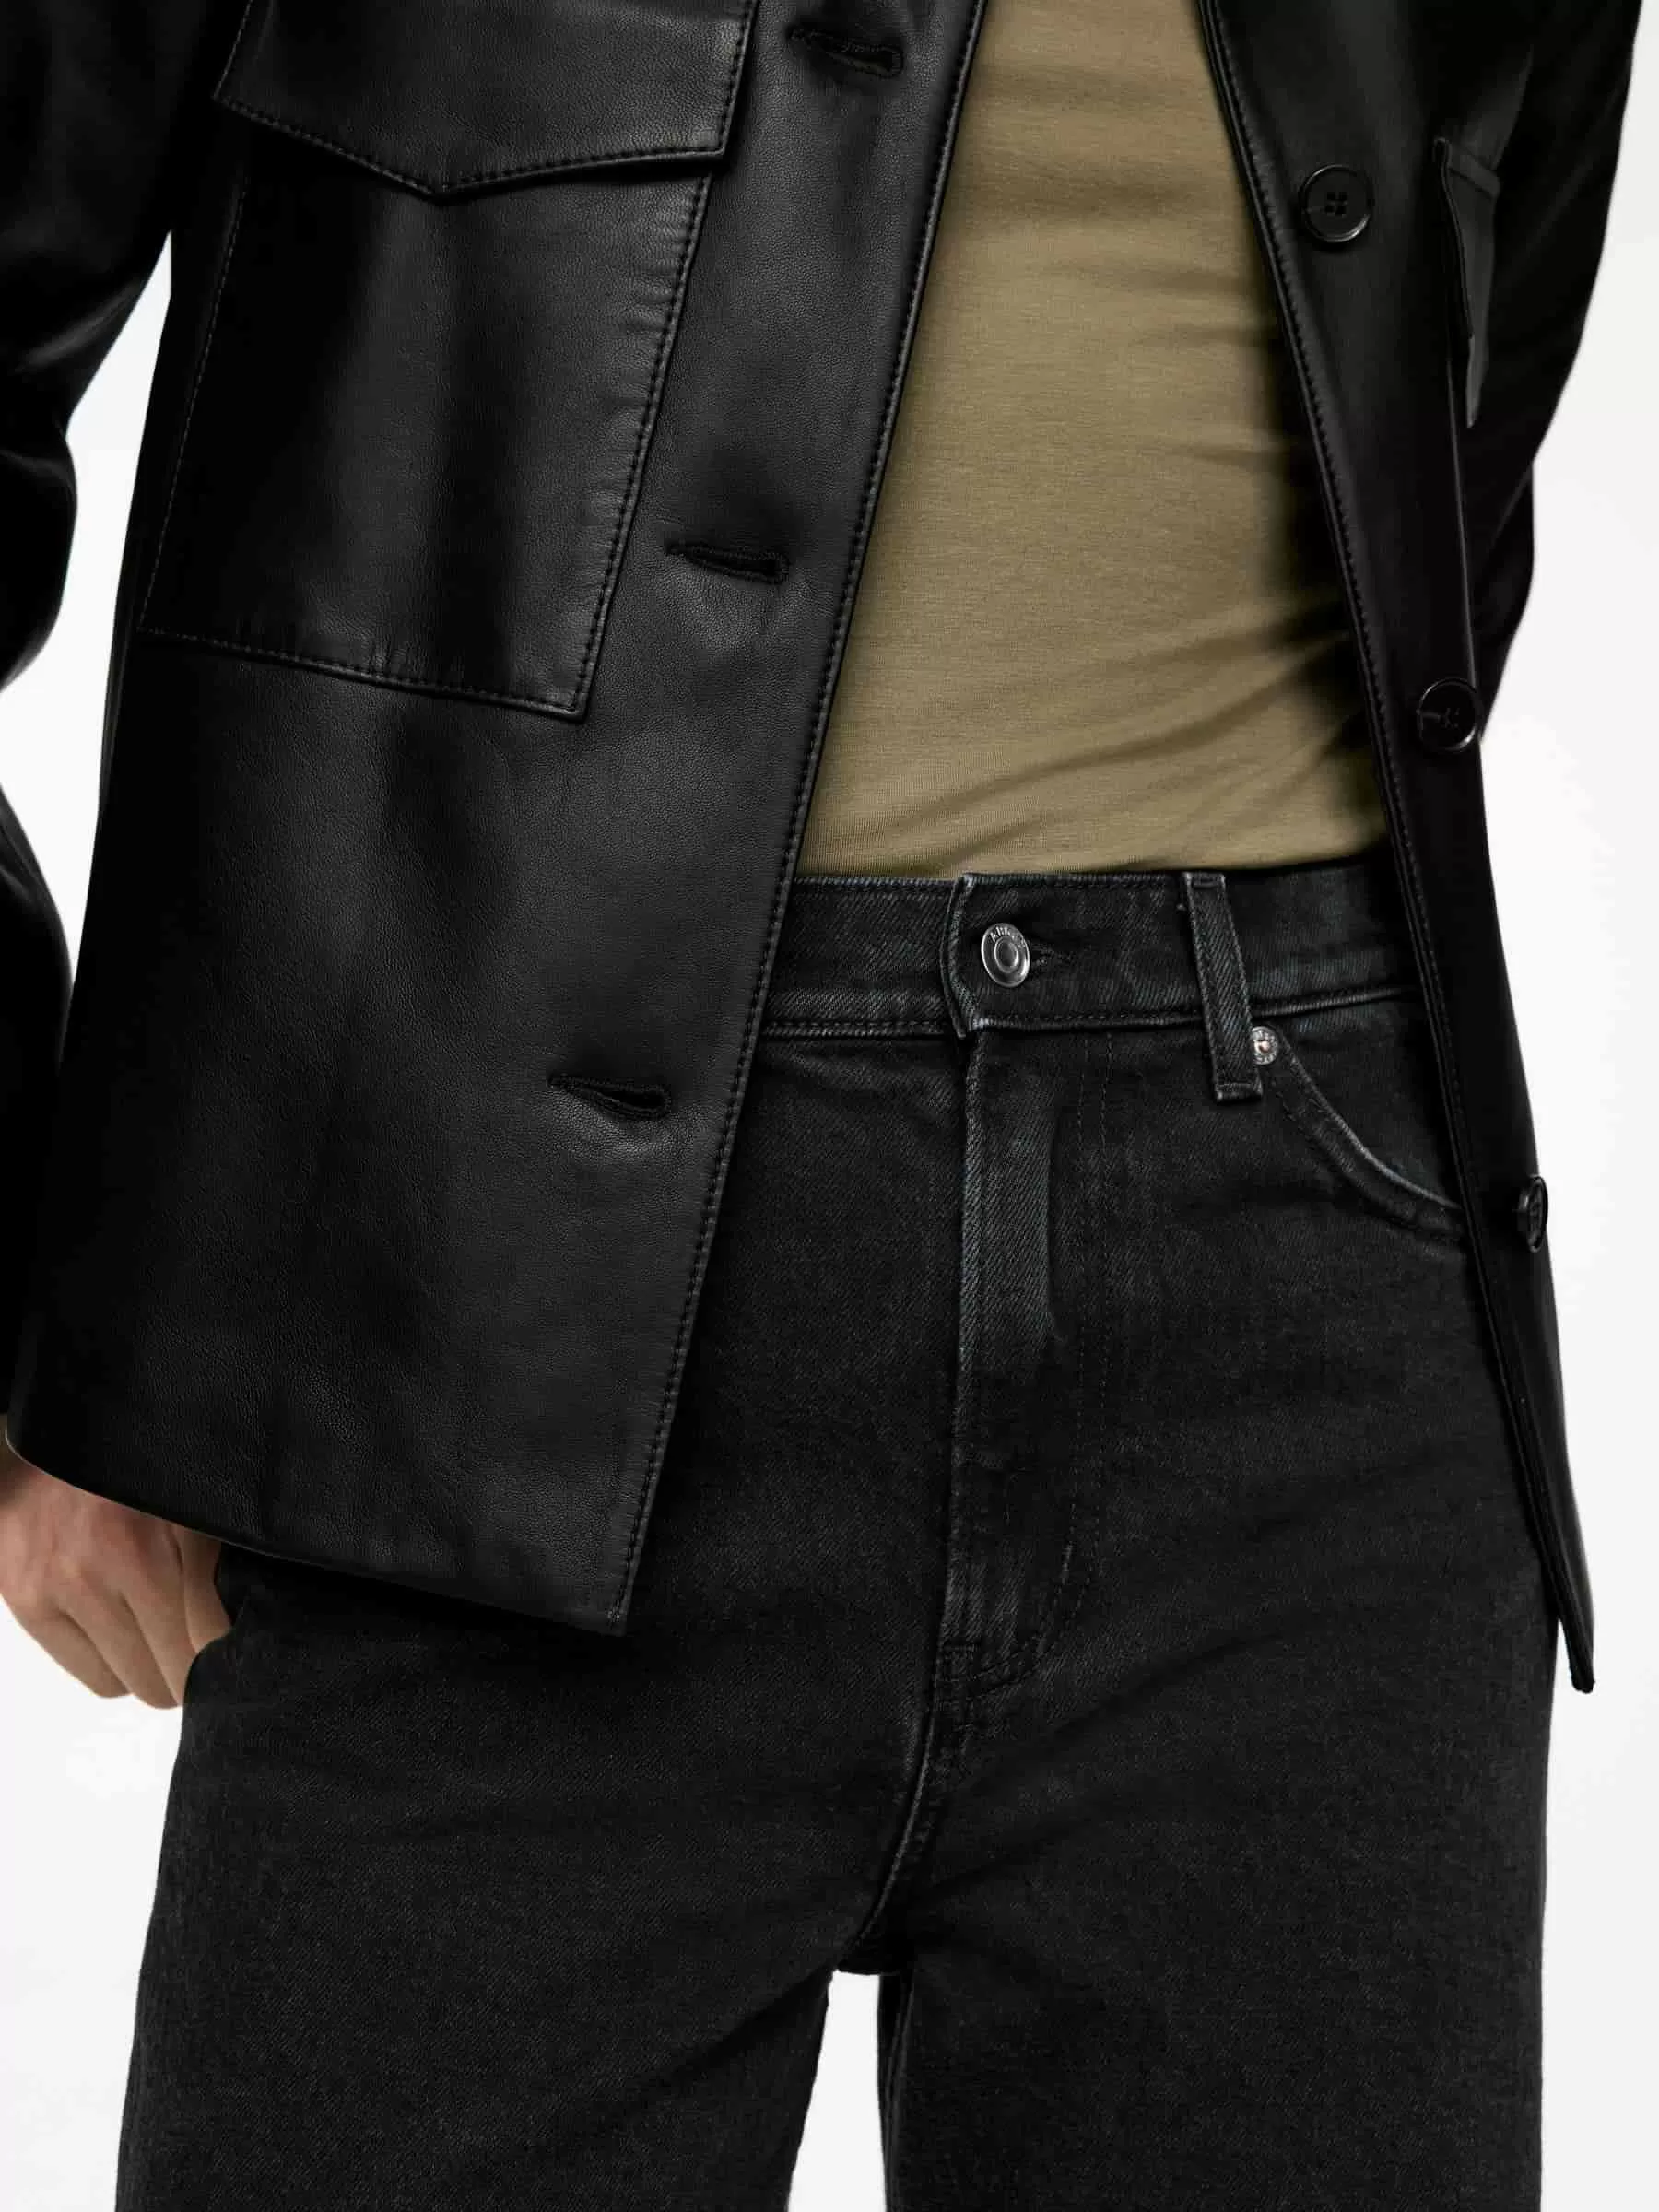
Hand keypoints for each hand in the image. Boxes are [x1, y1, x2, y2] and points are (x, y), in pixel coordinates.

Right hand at [0, 1426, 229, 1705]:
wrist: (50, 1447)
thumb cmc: (134, 1474)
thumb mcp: (194, 1496)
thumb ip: (224, 1547)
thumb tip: (261, 1611)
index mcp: (176, 1520)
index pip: (214, 1629)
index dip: (233, 1648)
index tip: (243, 1645)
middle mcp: (121, 1550)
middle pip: (180, 1667)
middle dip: (197, 1665)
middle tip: (202, 1641)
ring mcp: (70, 1581)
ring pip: (140, 1683)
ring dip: (158, 1670)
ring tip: (160, 1632)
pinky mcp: (31, 1601)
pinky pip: (101, 1681)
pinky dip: (120, 1671)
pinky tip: (125, 1633)